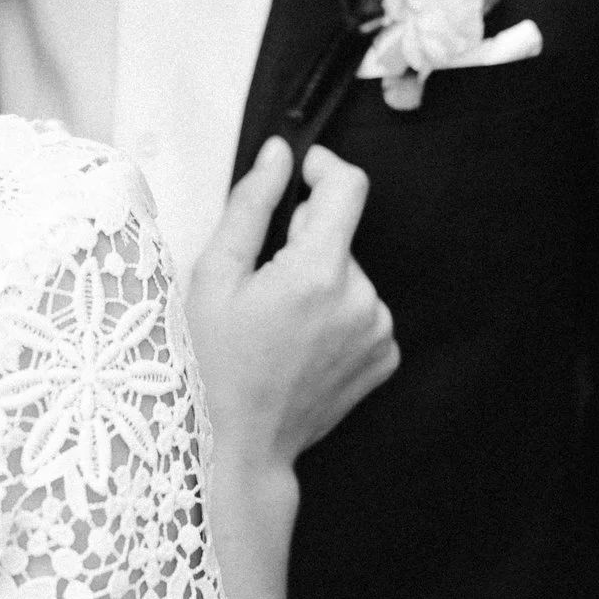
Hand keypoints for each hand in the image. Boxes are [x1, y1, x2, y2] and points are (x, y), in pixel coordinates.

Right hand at [186, 139, 399, 489]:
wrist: (243, 443)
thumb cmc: (216, 363)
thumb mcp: (214, 276)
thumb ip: (251, 205)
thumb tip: (279, 155)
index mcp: (317, 273)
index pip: (348, 186)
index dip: (324, 168)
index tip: (303, 174)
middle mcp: (361, 299)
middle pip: (340, 235)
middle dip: (306, 242)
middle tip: (265, 284)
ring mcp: (378, 330)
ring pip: (351, 272)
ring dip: (321, 280)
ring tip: (282, 321)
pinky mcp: (384, 354)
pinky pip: (363, 308)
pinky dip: (337, 313)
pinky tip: (303, 341)